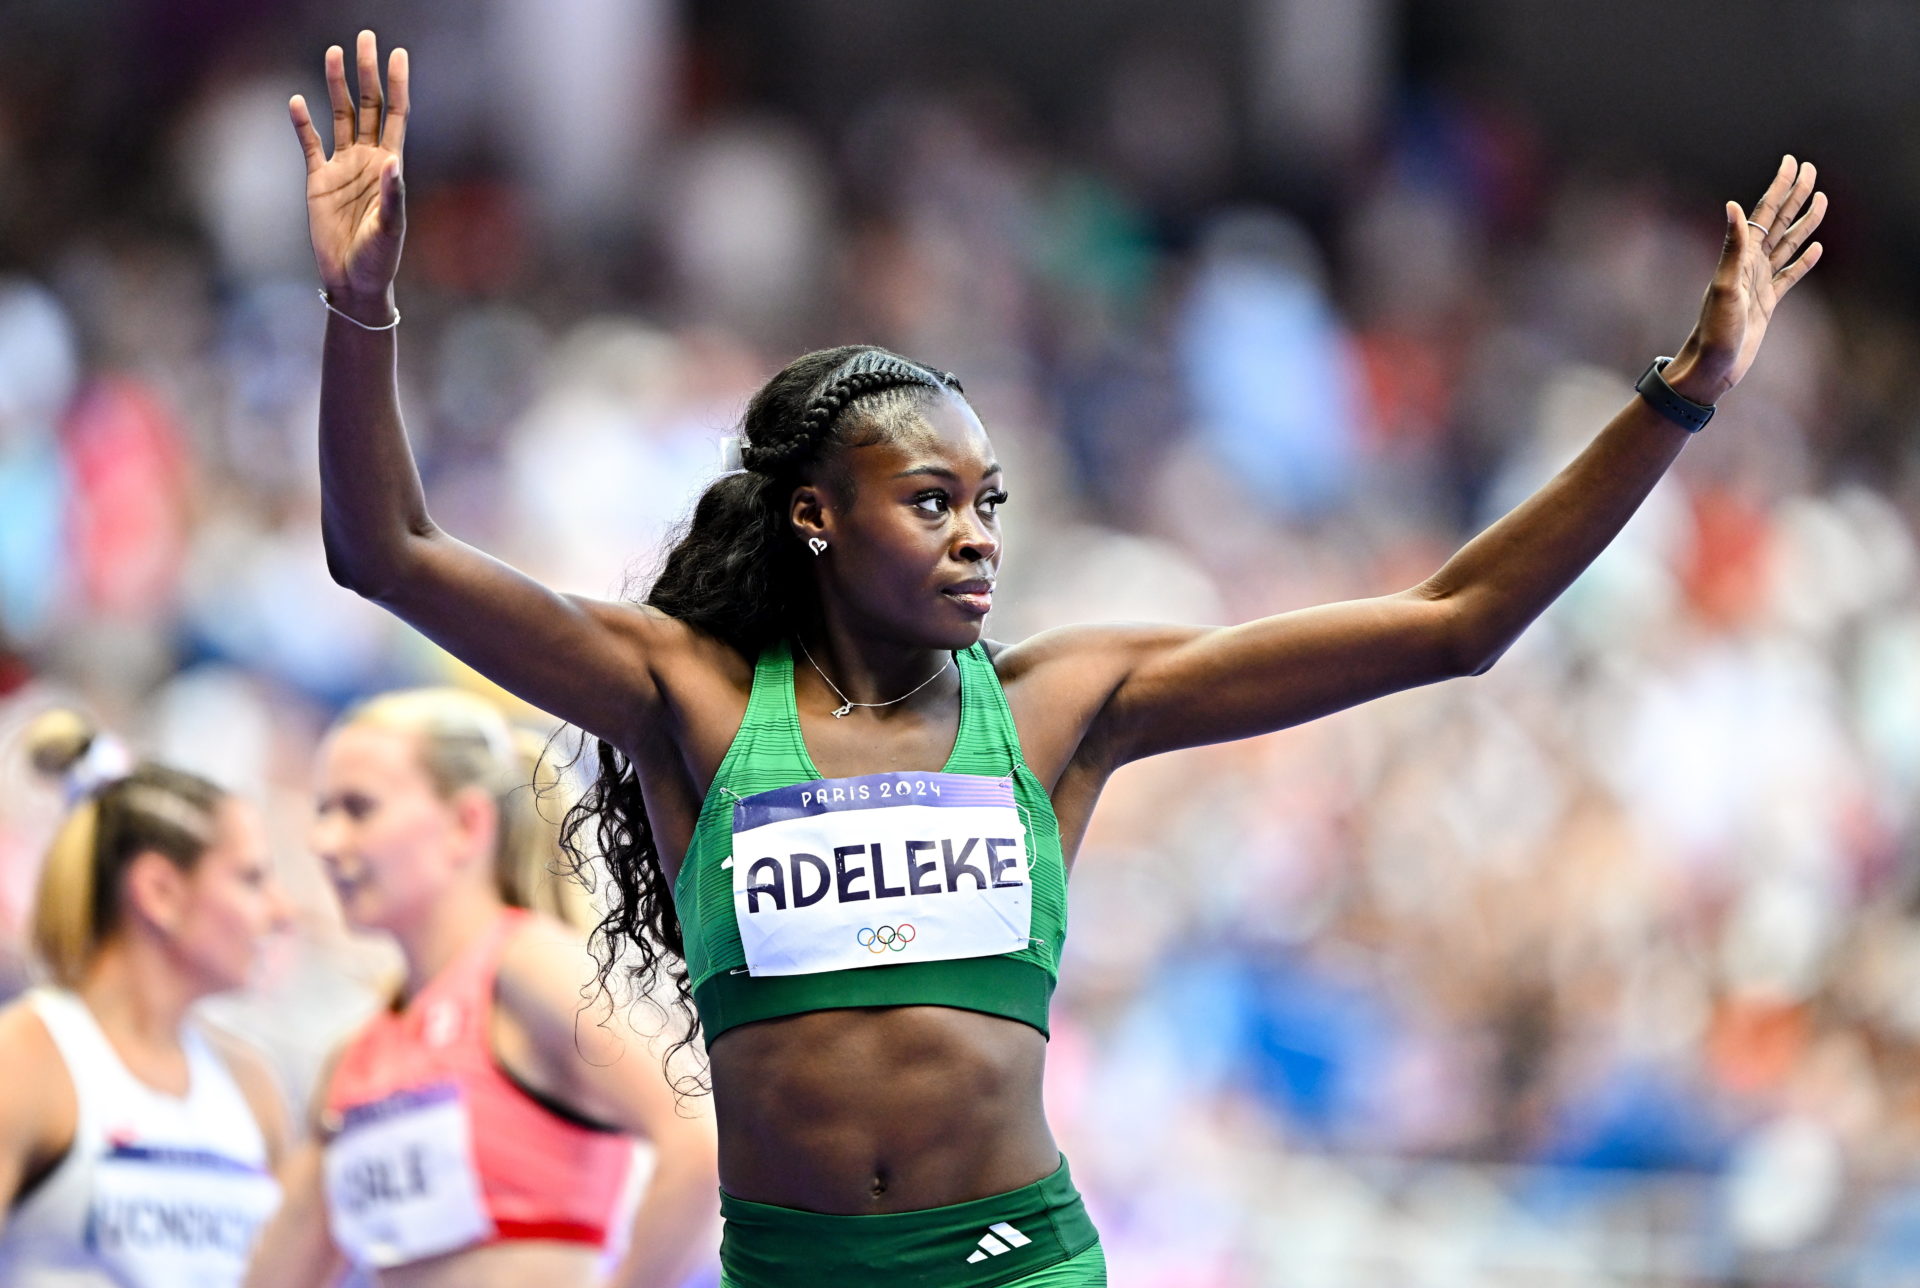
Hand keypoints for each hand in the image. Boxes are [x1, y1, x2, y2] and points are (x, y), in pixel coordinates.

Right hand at [289, 31, 407, 322]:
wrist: (353, 280)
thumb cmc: (379, 259)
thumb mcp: (390, 229)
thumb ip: (392, 196)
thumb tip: (390, 162)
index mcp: (390, 166)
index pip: (395, 114)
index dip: (398, 84)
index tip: (398, 53)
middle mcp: (367, 159)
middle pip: (367, 105)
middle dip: (367, 72)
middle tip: (365, 37)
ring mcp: (342, 167)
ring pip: (339, 116)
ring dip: (337, 85)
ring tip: (334, 53)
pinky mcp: (318, 180)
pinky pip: (309, 143)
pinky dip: (302, 123)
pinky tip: (296, 100)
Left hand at [1664, 156, 1825, 404]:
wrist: (1713, 365)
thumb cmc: (1715, 329)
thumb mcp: (1725, 285)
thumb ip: (1732, 246)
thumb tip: (1732, 205)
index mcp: (1742, 256)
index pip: (1765, 212)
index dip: (1781, 186)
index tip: (1793, 162)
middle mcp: (1751, 264)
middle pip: (1780, 221)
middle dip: (1796, 194)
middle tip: (1811, 169)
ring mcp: (1761, 282)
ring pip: (1789, 244)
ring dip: (1805, 221)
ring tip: (1821, 199)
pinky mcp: (1768, 302)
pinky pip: (1791, 275)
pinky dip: (1804, 260)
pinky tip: (1816, 248)